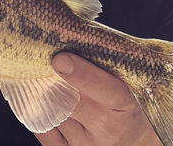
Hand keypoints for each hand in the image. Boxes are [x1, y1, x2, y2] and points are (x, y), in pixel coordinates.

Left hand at [35, 53, 162, 145]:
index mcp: (124, 104)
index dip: (79, 72)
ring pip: (52, 113)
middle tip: (41, 60)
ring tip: (42, 78)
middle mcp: (104, 130)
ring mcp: (85, 145)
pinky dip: (37, 111)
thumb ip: (103, 62)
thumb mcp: (127, 80)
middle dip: (52, 80)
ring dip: (44, 94)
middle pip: (68, 101)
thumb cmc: (130, 101)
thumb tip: (72, 37)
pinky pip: (41, 129)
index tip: (59, 58)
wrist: (136, 138)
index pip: (101, 88)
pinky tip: (41, 99)